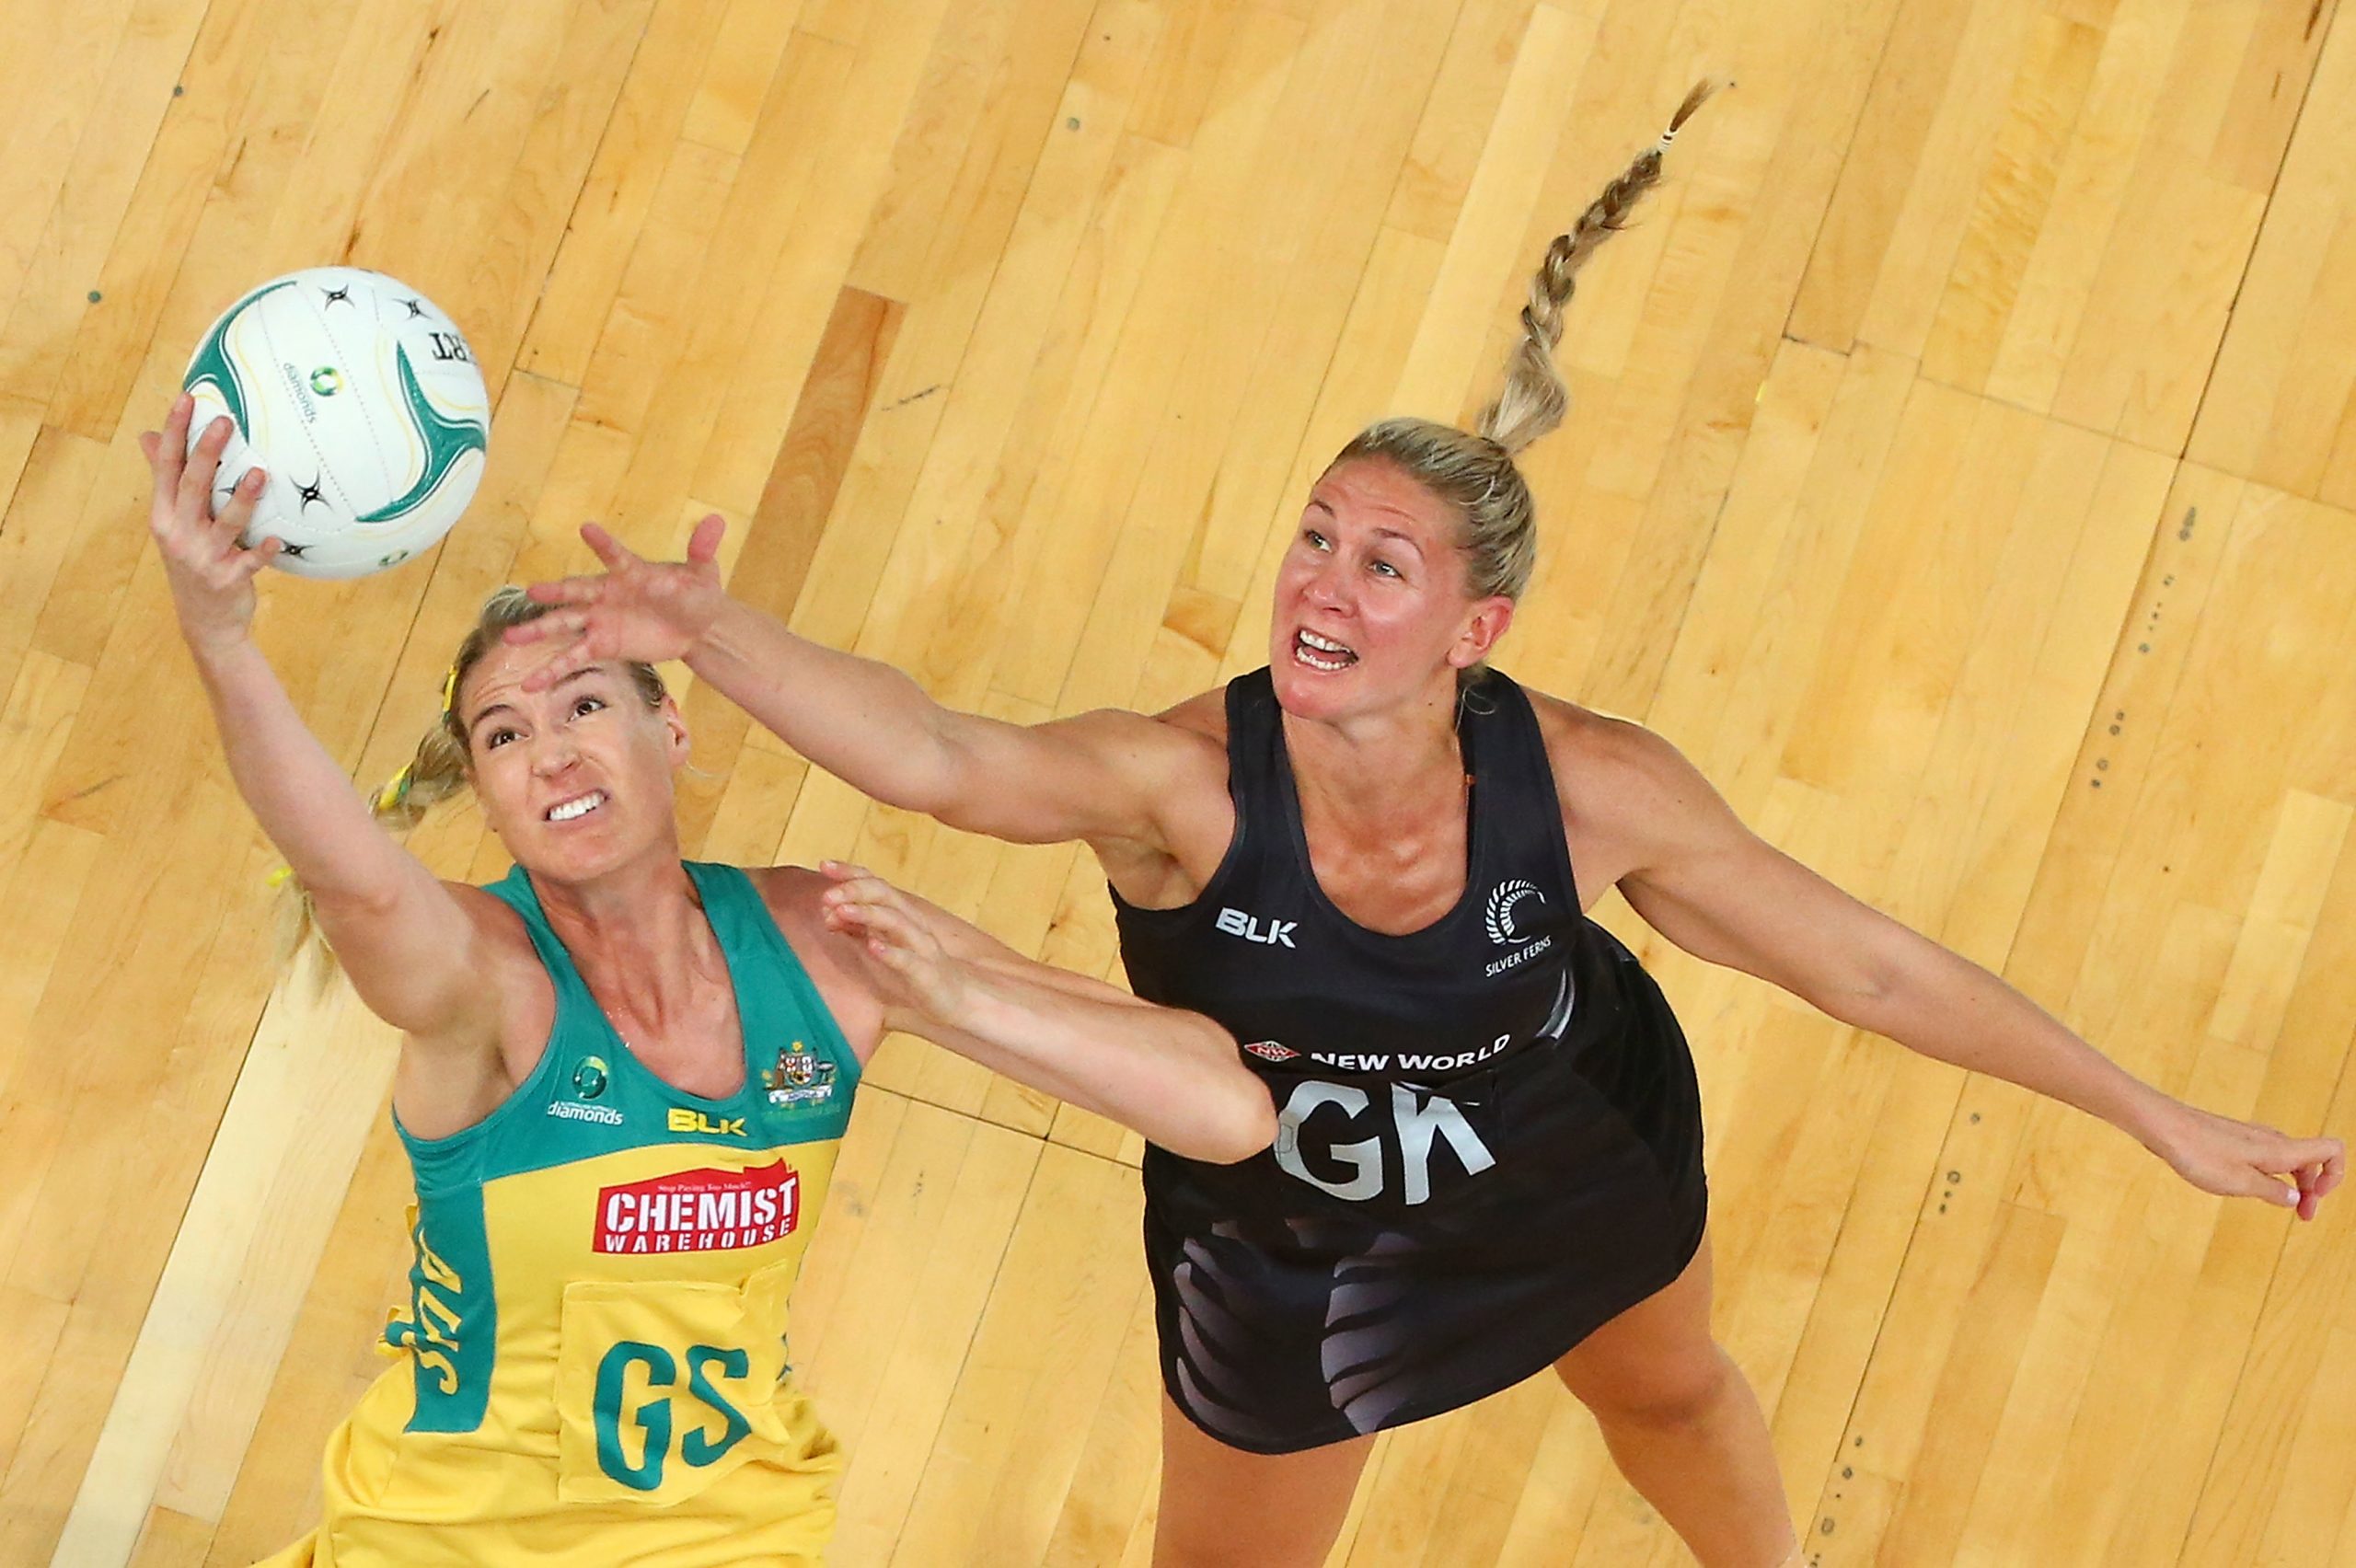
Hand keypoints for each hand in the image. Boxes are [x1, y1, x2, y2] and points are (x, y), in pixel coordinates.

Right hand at [140, 394, 281, 659]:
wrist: (205, 621)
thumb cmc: (194, 559)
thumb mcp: (172, 522)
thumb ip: (166, 480)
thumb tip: (148, 435)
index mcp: (164, 514)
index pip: (166, 466)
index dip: (175, 432)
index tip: (186, 399)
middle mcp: (178, 533)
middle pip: (193, 486)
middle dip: (207, 452)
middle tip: (224, 421)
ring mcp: (203, 557)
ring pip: (224, 522)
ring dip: (242, 498)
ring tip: (259, 473)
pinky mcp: (228, 580)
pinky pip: (250, 562)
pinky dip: (262, 550)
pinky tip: (277, 539)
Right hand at [506, 514, 727, 685]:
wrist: (696, 625)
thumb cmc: (695, 593)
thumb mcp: (703, 573)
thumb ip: (703, 550)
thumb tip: (717, 520)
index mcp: (630, 572)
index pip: (616, 556)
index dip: (604, 544)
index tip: (588, 529)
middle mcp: (607, 593)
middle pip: (577, 592)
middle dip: (557, 592)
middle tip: (534, 590)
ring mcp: (600, 620)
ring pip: (564, 625)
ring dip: (538, 631)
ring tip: (510, 638)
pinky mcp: (602, 645)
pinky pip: (572, 658)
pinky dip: (552, 670)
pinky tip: (531, 684)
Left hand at [817, 862, 971, 1028]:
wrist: (956, 998)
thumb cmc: (915, 969)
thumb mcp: (880, 944)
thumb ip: (856, 928)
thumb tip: (828, 911)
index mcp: (900, 914)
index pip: (875, 884)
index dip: (851, 873)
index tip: (824, 865)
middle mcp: (912, 923)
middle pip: (885, 895)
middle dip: (855, 890)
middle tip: (826, 895)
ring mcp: (921, 947)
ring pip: (896, 922)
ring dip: (868, 914)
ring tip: (842, 911)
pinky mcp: (926, 973)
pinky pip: (909, 960)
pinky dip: (891, 952)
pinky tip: (873, 947)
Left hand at [2146, 1100, 2343, 1220]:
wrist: (2163, 1126)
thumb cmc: (2199, 1153)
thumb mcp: (2240, 1183)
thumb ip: (2272, 1192)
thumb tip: (2295, 1197)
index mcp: (2281, 1149)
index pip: (2332, 1149)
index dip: (2335, 1175)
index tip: (2316, 1197)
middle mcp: (2271, 1139)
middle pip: (2310, 1161)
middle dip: (2312, 1189)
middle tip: (2302, 1216)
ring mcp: (2252, 1138)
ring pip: (2286, 1160)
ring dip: (2290, 1184)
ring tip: (2280, 1205)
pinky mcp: (2233, 1140)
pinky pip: (2264, 1158)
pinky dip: (2269, 1175)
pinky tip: (2249, 1189)